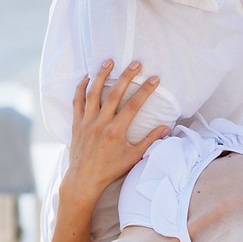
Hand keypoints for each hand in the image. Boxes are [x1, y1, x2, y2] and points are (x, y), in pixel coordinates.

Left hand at [62, 59, 168, 200]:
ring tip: (109, 61)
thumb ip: (150, 140)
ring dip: (102, 75)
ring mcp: (86, 122)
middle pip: (114, 94)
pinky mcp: (76, 123)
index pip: (134, 105)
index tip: (155, 79)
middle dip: (126, 76)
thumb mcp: (133, 157)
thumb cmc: (110, 170)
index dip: (145, 90)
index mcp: (116, 131)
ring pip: (93, 92)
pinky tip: (88, 77)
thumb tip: (166, 128)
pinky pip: (77, 101)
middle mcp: (100, 123)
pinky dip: (81, 87)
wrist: (84, 180)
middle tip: (136, 63)